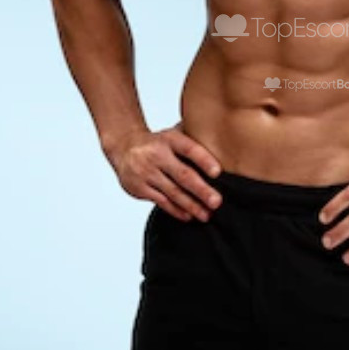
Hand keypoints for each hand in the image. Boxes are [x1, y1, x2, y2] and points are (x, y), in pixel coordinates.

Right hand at [104, 124, 222, 221]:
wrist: (124, 146)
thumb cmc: (157, 142)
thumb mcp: (173, 134)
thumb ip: (194, 138)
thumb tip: (224, 145)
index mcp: (170, 139)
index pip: (189, 149)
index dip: (204, 160)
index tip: (218, 173)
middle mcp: (157, 155)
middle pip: (182, 174)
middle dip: (201, 190)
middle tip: (217, 202)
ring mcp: (146, 172)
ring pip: (173, 192)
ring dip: (192, 205)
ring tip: (206, 214)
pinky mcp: (139, 187)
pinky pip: (161, 201)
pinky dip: (176, 210)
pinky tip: (189, 216)